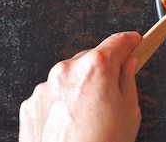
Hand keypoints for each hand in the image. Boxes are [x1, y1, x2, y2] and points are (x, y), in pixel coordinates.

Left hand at [19, 31, 141, 141]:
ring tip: (90, 117)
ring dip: (81, 87)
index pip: (118, 41)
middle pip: (92, 58)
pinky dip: (63, 103)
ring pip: (70, 77)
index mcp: (96, 67)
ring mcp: (45, 87)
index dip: (130, 41)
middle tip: (114, 92)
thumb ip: (128, 79)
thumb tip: (127, 64)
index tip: (134, 42)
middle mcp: (67, 70)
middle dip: (104, 70)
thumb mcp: (130, 111)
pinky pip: (53, 94)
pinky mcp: (31, 104)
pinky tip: (73, 124)